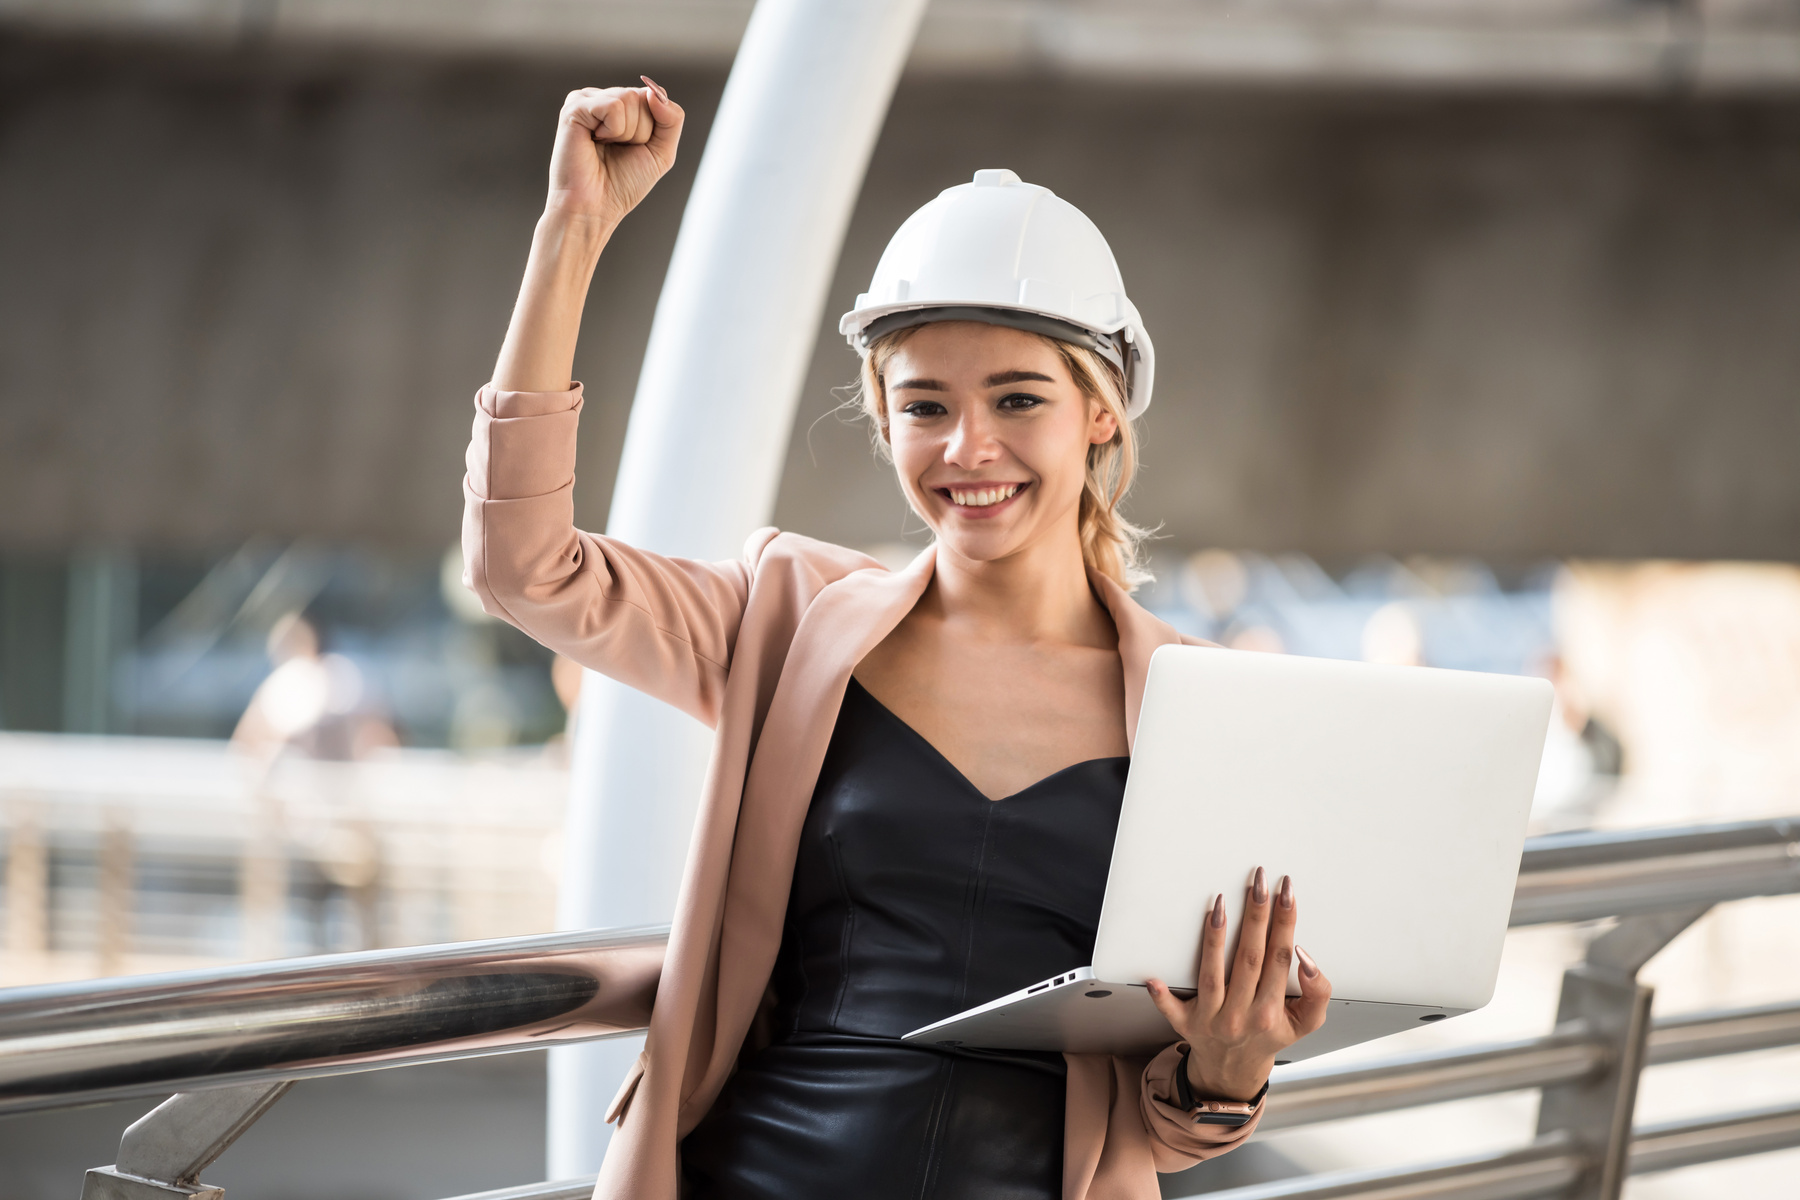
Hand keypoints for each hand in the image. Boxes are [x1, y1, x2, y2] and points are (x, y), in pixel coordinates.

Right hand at [545, 80, 684, 225]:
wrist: (594, 208)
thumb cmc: (622, 184)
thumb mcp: (662, 151)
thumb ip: (672, 118)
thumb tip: (654, 90)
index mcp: (621, 107)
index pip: (654, 96)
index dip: (653, 129)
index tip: (634, 149)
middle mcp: (602, 98)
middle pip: (643, 97)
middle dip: (641, 132)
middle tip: (617, 151)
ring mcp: (586, 100)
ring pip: (630, 98)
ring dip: (628, 133)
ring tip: (606, 147)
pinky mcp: (575, 108)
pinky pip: (614, 106)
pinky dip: (613, 130)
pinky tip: (595, 142)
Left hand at [1147, 867, 1331, 1102]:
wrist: (1234, 1070)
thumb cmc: (1269, 1035)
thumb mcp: (1305, 1023)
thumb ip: (1318, 993)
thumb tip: (1306, 959)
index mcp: (1271, 1013)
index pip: (1280, 959)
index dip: (1285, 922)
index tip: (1286, 893)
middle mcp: (1240, 1015)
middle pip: (1250, 958)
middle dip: (1257, 915)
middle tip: (1259, 881)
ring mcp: (1211, 1019)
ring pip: (1213, 973)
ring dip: (1216, 937)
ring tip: (1221, 904)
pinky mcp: (1184, 1024)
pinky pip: (1170, 1009)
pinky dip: (1161, 995)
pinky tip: (1153, 976)